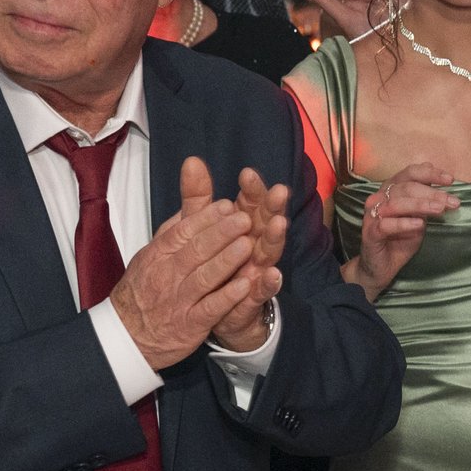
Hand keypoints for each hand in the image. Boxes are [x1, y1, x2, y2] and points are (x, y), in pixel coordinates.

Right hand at [110, 158, 260, 369]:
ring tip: (248, 246)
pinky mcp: (190, 324)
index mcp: (159, 254)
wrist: (127, 335)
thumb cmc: (146, 288)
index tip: (227, 205)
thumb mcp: (154, 252)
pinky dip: (226, 297)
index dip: (206, 218)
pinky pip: (210, 308)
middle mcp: (168, 274)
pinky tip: (245, 286)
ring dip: (226, 261)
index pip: (183, 232)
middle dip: (221, 234)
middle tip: (245, 219)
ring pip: (204, 277)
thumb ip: (178, 224)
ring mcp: (179, 300)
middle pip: (196, 250)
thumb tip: (192, 197)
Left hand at [209, 167, 289, 351]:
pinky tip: (272, 275)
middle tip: (279, 191)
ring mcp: (256, 271)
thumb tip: (191, 161)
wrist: (213, 310)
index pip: (251, 203)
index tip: (246, 174)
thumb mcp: (200, 229)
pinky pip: (262, 291)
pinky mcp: (252, 299)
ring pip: (267, 253)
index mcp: (242, 228)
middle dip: (272, 207)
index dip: (251, 189)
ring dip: (274, 239)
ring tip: (279, 224)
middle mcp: (254, 246)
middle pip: (265, 223)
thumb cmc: (212, 263)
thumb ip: (198, 197)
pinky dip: (268, 283)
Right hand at [347, 161, 457, 300]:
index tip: (450, 180)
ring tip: (439, 210)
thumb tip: (440, 179)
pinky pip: (386, 224)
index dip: (430, 173)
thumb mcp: (419, 216)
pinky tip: (419, 224)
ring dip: (421, 205)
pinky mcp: (370, 232)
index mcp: (391, 189)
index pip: (410, 173)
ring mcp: (373, 214)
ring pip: (397, 203)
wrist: (382, 266)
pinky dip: (404, 223)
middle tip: (452, 202)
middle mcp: (379, 197)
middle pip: (407, 187)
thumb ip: (426, 199)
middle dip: (432, 193)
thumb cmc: (401, 239)